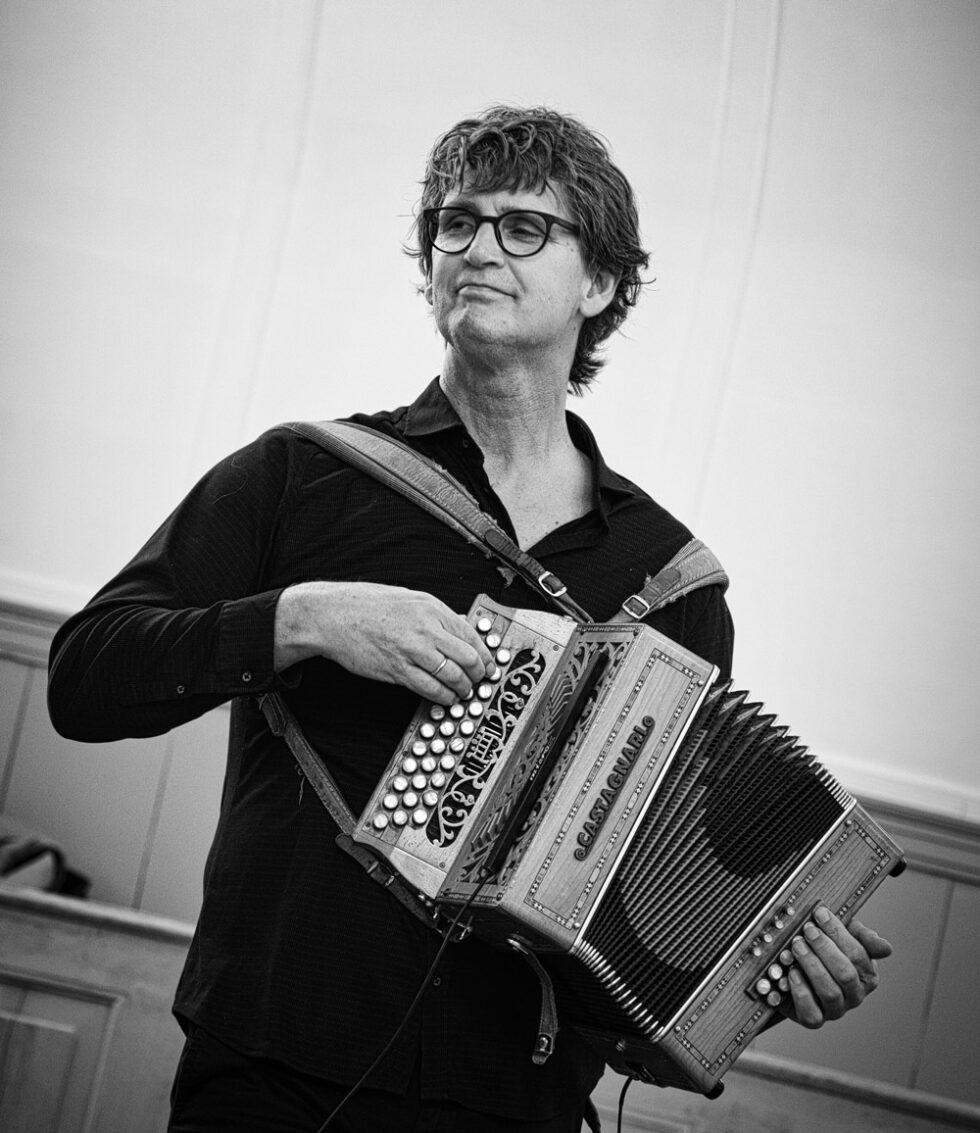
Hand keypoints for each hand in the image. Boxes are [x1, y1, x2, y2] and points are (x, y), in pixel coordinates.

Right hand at [274, 581, 494, 704]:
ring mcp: (411, 650)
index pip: (471, 633)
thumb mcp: (407, 598)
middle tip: (479, 681)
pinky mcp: (397, 670)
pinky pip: (429, 689)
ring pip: (452, 676)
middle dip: (478, 674)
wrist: (331, 615)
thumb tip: (458, 626)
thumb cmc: (365, 605)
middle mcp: (425, 628)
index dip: (485, 653)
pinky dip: (443, 697)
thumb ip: (434, 614)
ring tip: (463, 693)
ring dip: (462, 689)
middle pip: (468, 657)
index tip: (489, 664)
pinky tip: (446, 699)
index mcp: (430, 607)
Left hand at [778, 904, 892, 1028]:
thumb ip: (861, 936)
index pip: (858, 954)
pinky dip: (801, 991)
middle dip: (824, 948)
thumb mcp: (842, 938)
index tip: (820, 914)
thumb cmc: (823, 953)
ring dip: (811, 965)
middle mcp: (855, 995)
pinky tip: (792, 972)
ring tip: (797, 946)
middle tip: (807, 930)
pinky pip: (811, 1013)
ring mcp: (836, 1010)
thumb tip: (885, 947)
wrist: (796, 975)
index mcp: (867, 974)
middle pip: (845, 974)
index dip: (838, 932)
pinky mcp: (814, 1019)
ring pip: (830, 992)